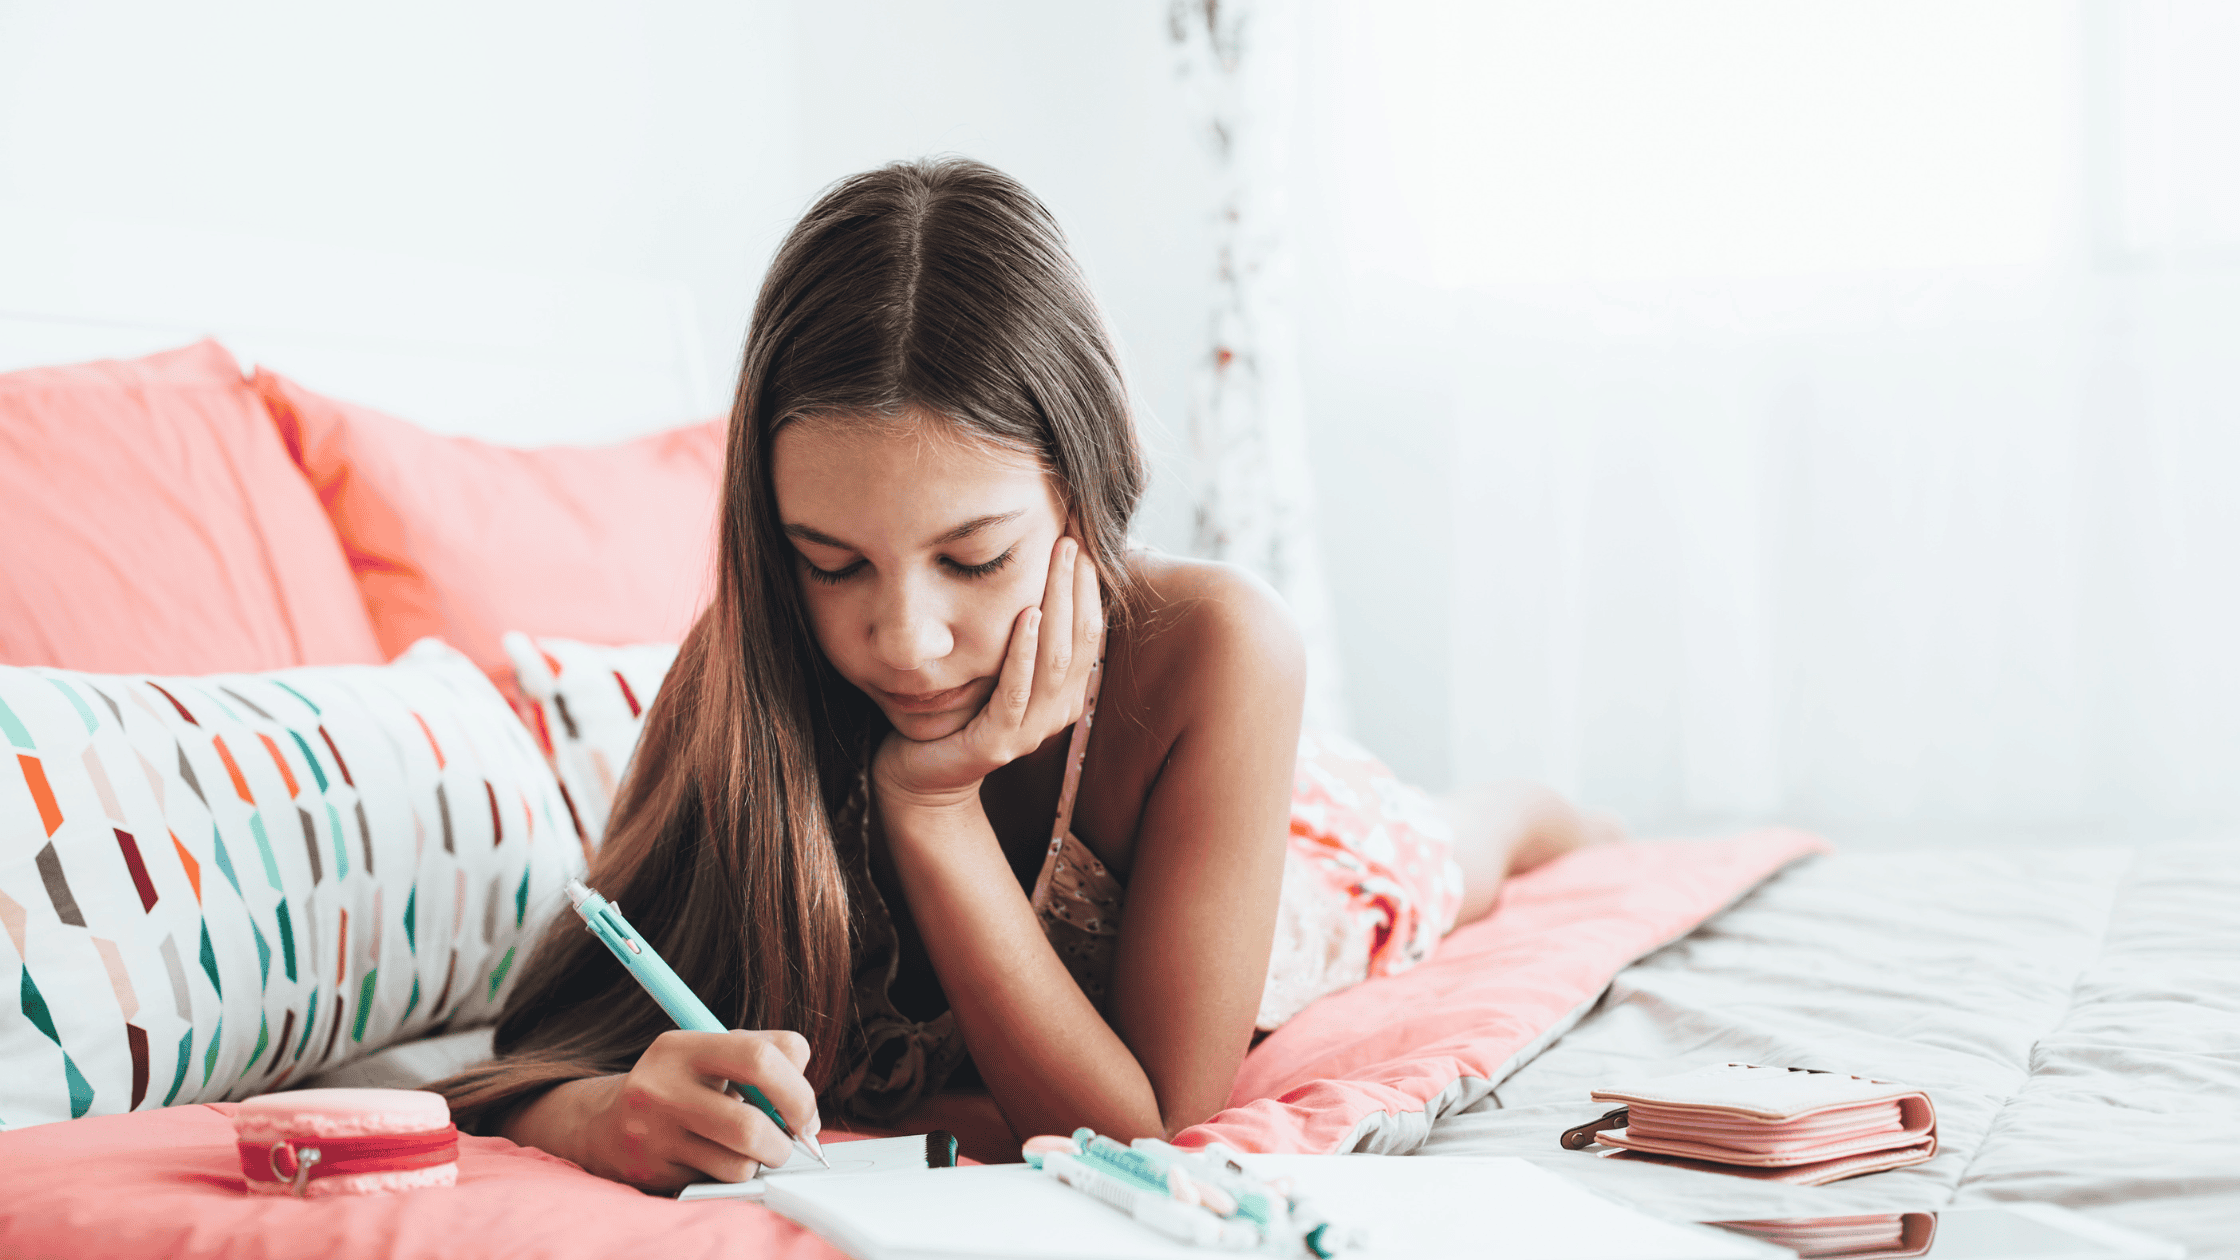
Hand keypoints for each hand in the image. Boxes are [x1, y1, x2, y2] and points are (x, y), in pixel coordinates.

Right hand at [560, 1029, 818, 1192]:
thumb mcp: (711, 1054)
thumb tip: (807, 1113)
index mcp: (682, 1047)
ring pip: (741, 1161)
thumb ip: (766, 1058)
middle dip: (790, 1135)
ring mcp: (654, 1134)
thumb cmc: (680, 1086)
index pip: (761, 1056)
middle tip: (794, 1137)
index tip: (803, 1108)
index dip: (798, 1086)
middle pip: (753, 1122)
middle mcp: (662, 1088)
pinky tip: (719, 1158)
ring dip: (764, 1158)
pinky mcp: (655, 1171)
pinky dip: (735, 1172)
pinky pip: (721, 1180)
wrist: (602, 1124)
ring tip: (752, 1146)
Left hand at [874, 535, 1102, 810]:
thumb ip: (1021, 633)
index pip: (1090, 630)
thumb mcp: (995, 664)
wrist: (920, 774)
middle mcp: (1058, 712)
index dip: (1089, 584)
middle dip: (1077, 584)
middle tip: (1071, 537)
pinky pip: (1017, 691)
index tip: (1082, 537)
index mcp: (1065, 693)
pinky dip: (1024, 651)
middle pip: (1081, 638)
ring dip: (1058, 604)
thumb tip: (1031, 569)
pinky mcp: (998, 743)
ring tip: (1057, 560)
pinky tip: (1025, 614)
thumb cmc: (957, 710)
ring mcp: (1031, 732)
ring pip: (1057, 660)